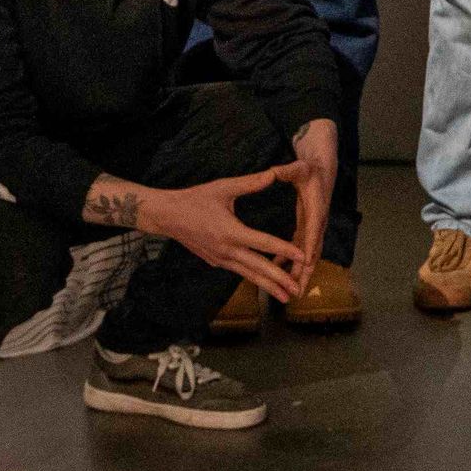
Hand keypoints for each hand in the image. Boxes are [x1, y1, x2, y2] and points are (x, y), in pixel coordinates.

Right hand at [133, 164, 310, 303]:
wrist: (167, 216)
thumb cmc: (195, 199)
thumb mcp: (223, 187)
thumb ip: (250, 183)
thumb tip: (273, 174)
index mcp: (230, 232)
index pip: (263, 243)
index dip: (285, 250)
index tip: (303, 257)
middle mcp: (226, 250)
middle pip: (258, 268)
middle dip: (279, 280)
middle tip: (297, 291)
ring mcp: (220, 259)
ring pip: (249, 275)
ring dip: (268, 286)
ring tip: (286, 296)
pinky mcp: (216, 261)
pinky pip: (239, 271)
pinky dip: (254, 278)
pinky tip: (266, 283)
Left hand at [287, 119, 339, 277]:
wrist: (321, 169)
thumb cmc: (309, 168)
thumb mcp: (299, 167)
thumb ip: (287, 170)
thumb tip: (275, 170)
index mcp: (316, 210)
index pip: (313, 232)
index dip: (308, 248)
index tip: (304, 264)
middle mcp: (317, 223)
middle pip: (313, 252)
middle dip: (306, 273)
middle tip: (298, 292)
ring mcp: (312, 228)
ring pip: (307, 255)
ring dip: (300, 273)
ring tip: (291, 292)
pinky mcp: (306, 228)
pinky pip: (299, 250)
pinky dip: (291, 262)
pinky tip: (278, 271)